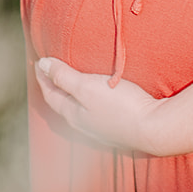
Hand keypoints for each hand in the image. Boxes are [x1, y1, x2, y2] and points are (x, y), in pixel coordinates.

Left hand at [34, 56, 163, 153]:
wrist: (154, 128)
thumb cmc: (121, 105)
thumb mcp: (88, 86)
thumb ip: (64, 76)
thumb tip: (42, 65)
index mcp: (73, 115)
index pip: (50, 95)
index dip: (43, 77)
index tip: (38, 61)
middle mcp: (82, 125)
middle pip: (61, 105)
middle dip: (53, 88)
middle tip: (49, 71)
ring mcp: (99, 130)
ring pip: (77, 111)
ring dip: (70, 96)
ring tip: (70, 83)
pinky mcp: (115, 130)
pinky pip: (92, 114)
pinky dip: (86, 103)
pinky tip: (96, 99)